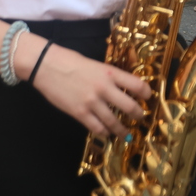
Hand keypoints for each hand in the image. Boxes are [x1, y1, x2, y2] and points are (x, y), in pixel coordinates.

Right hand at [30, 42, 151, 136]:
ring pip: (114, 122)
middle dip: (138, 115)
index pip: (137, 85)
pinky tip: (107, 133)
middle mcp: (104, 88)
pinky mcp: (79, 113)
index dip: (146, 93)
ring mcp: (92, 102)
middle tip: (140, 118)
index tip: (148, 98)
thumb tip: (122, 89)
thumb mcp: (96, 64)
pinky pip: (97, 127)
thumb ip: (109, 77)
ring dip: (122, 130)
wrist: (47, 66)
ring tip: (126, 133)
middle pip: (130, 107)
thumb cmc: (70, 61)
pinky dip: (104, 132)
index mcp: (110, 73)